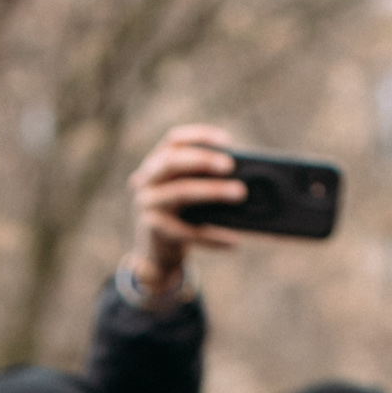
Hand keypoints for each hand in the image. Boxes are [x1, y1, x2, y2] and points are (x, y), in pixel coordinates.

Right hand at [127, 124, 242, 295]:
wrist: (157, 256)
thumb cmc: (181, 216)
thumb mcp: (189, 194)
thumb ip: (205, 180)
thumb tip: (245, 178)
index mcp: (156, 164)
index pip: (174, 140)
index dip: (199, 136)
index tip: (227, 141)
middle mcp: (146, 181)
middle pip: (173, 162)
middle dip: (202, 160)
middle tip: (230, 165)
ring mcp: (148, 206)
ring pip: (182, 193)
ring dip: (213, 191)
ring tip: (240, 193)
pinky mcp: (155, 231)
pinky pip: (187, 232)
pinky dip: (212, 236)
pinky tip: (233, 241)